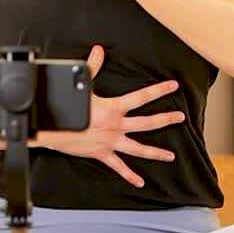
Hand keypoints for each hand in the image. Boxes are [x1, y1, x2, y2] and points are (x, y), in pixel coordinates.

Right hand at [37, 45, 184, 187]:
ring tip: (170, 156)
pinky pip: (119, 167)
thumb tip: (98, 51)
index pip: (142, 97)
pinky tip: (140, 182)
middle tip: (180, 118)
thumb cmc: (67, 110)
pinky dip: (130, 175)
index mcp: (114, 108)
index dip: (159, 90)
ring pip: (139, 148)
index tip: (173, 86)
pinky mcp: (103, 154)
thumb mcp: (83, 86)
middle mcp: (117, 126)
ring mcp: (112, 142)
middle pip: (148, 123)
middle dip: (166, 120)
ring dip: (156, 152)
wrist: (53, 130)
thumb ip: (93, 67)